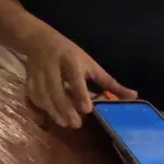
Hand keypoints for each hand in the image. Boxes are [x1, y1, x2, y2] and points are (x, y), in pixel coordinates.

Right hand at [22, 27, 136, 128]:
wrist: (38, 40)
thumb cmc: (70, 53)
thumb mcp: (91, 64)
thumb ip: (110, 83)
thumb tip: (134, 96)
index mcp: (70, 60)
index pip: (74, 77)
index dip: (80, 93)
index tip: (87, 109)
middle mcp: (52, 66)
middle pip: (55, 89)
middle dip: (64, 108)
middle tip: (76, 124)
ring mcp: (37, 73)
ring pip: (42, 95)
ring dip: (52, 111)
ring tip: (64, 123)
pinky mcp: (28, 79)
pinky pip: (31, 96)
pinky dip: (38, 108)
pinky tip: (47, 118)